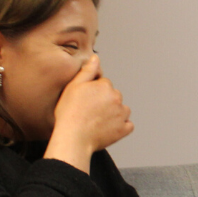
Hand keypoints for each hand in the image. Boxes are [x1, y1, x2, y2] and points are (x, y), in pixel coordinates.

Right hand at [45, 54, 132, 172]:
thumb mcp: (73, 86)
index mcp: (105, 86)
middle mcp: (117, 98)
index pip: (104, 84)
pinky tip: (108, 128)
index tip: (85, 99)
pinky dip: (121, 126)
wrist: (73, 138)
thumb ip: (87, 71)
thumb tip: (95, 58)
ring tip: (97, 120)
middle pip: (113, 95)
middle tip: (89, 111)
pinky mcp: (123, 129)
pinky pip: (127, 125)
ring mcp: (121, 114)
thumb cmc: (70, 113)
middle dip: (104, 101)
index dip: (93, 91)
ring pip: (121, 109)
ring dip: (114, 112)